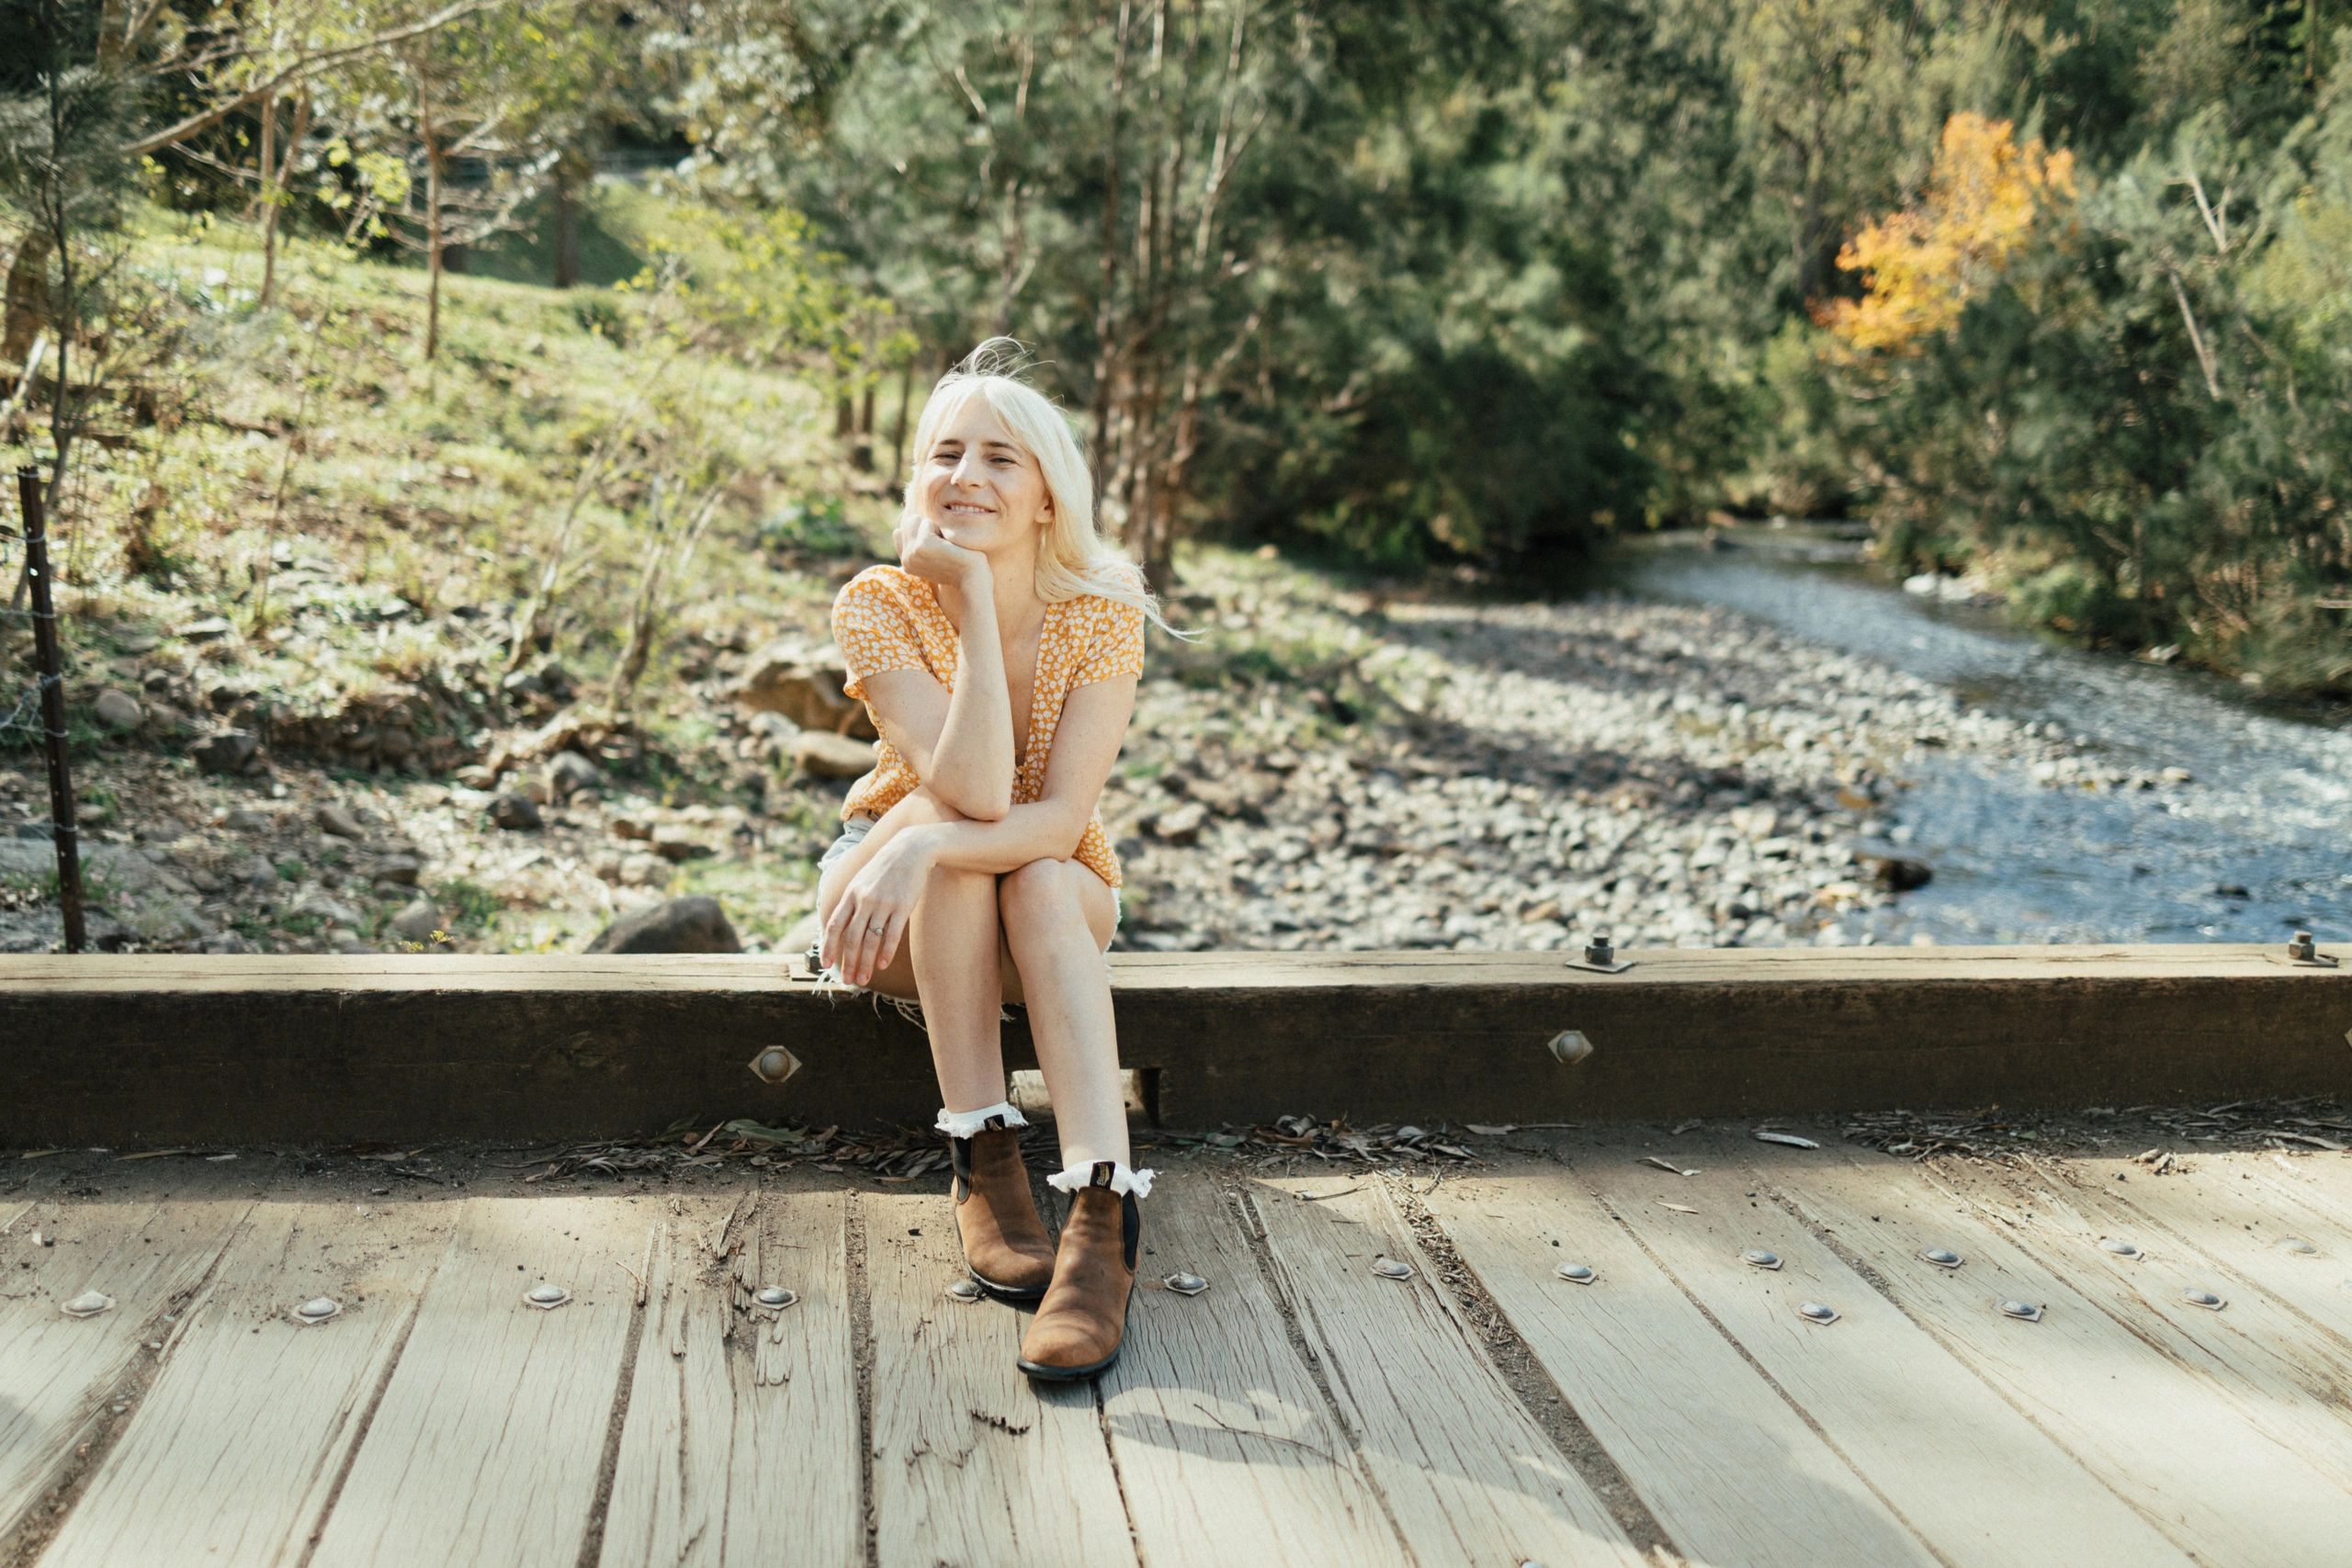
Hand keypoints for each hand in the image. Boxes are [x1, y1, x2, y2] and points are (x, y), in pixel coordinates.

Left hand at [820, 828, 934, 986]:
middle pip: (851, 938)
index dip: (829, 946)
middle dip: (847, 962)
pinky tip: (882, 964)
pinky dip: (886, 951)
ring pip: (870, 940)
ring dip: (865, 963)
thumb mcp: (862, 881)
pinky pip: (892, 934)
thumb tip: (840, 926)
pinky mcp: (902, 907)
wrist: (910, 850)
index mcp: (851, 894)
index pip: (834, 925)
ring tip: (863, 979)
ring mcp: (884, 903)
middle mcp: (864, 900)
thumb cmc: (884, 869)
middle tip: (847, 981)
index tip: (827, 965)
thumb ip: (851, 902)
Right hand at [893, 508, 988, 590]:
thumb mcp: (934, 556)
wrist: (972, 579)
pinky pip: (926, 523)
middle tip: (943, 546)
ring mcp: (911, 553)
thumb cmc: (959, 566)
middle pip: (908, 523)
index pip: (899, 533)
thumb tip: (897, 530)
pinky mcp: (920, 546)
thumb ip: (916, 545)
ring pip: (914, 520)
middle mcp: (905, 560)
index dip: (920, 531)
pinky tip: (949, 546)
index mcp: (906, 564)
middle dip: (927, 528)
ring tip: (945, 546)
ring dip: (933, 528)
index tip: (937, 546)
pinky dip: (940, 529)